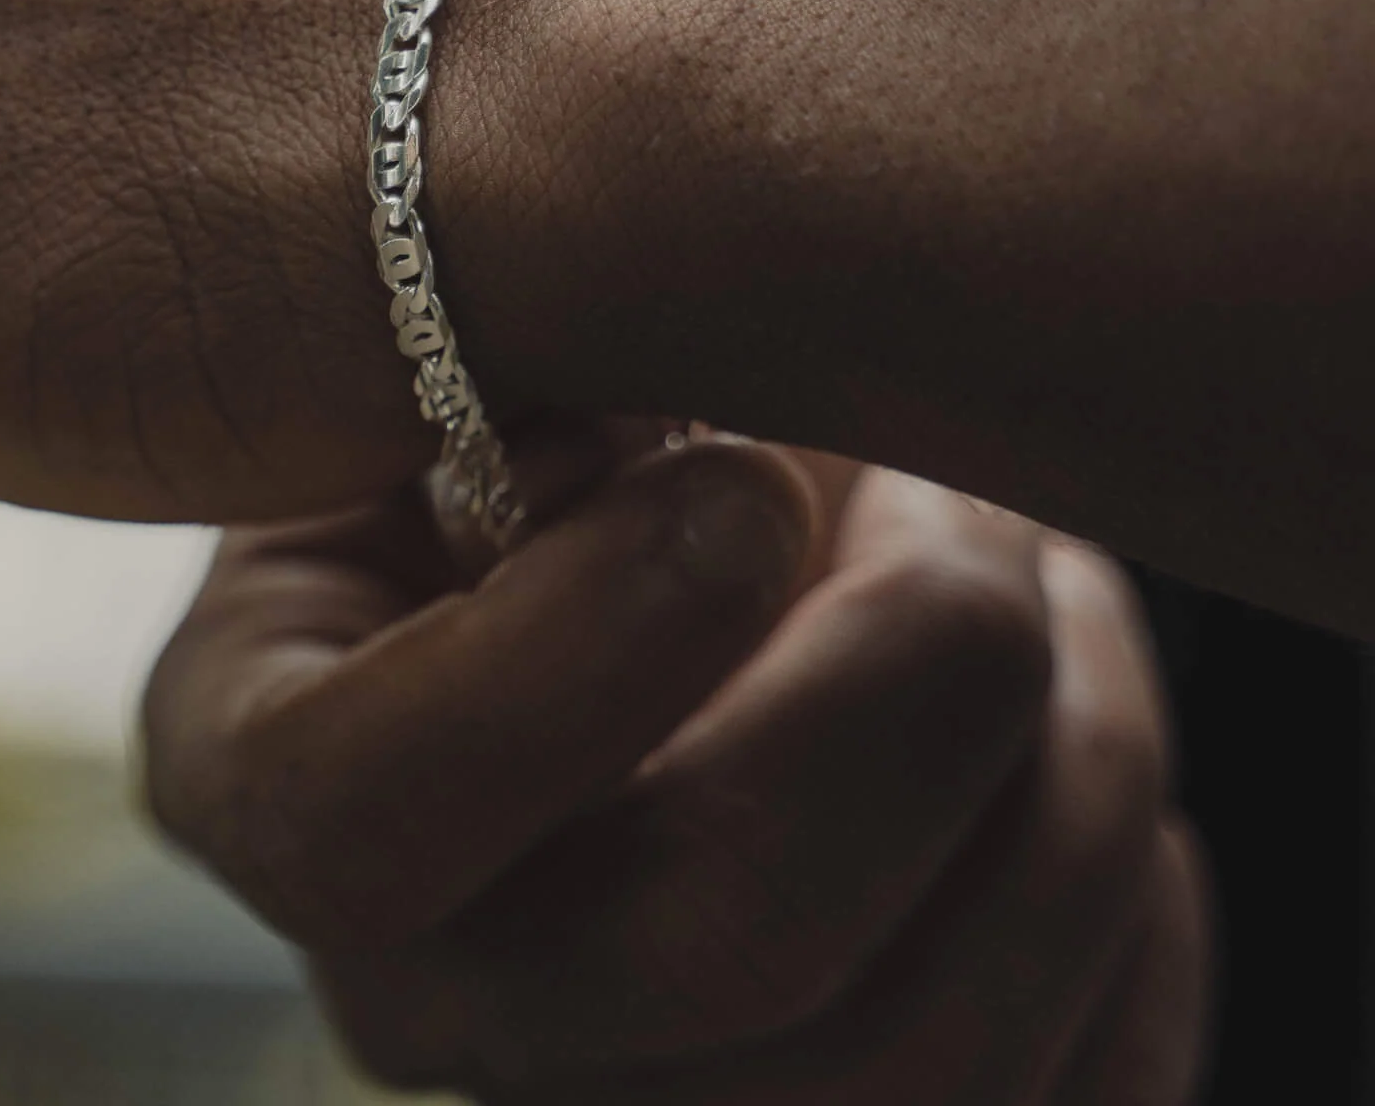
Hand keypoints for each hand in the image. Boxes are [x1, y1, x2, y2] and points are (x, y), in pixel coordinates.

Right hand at [144, 438, 1209, 1103]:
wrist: (616, 551)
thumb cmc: (537, 430)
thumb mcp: (468, 369)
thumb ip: (529, 397)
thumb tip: (727, 495)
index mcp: (275, 777)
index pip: (363, 824)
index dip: (577, 662)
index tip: (742, 483)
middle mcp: (428, 991)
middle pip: (706, 956)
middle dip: (909, 692)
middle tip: (968, 514)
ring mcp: (621, 1090)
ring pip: (915, 1067)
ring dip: (1058, 779)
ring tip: (1046, 583)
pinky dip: (1127, 922)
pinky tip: (1085, 741)